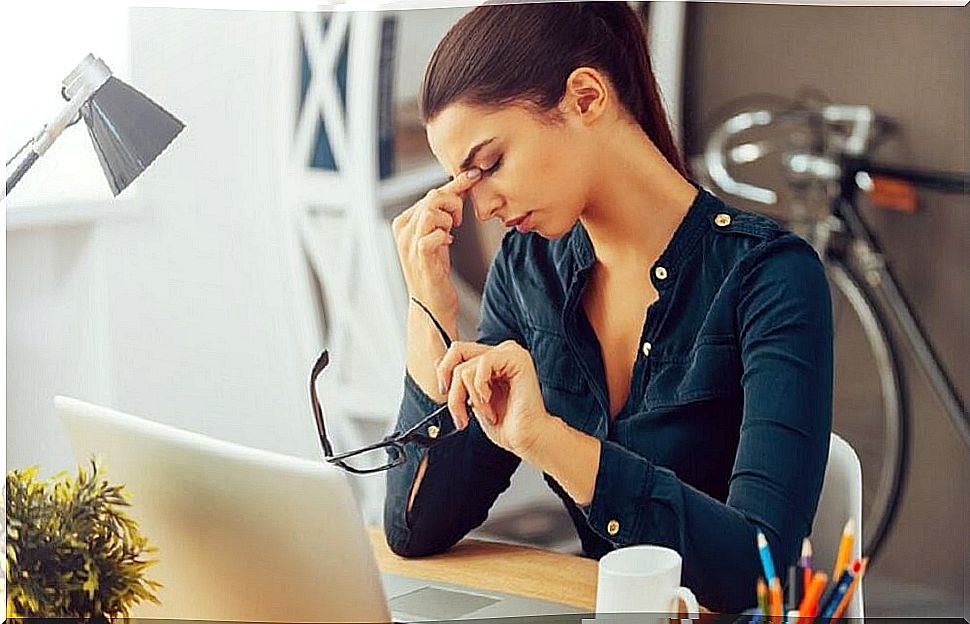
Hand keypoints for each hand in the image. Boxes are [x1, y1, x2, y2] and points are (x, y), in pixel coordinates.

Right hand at [391, 168, 481, 322]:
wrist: (431, 305)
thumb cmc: (436, 270)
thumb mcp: (438, 236)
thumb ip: (443, 214)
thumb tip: (461, 187)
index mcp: (404, 222)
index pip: (430, 193)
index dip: (454, 185)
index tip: (474, 175)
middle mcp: (403, 230)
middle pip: (433, 197)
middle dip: (454, 204)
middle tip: (459, 221)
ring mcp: (409, 243)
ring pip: (433, 211)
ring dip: (450, 219)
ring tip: (451, 233)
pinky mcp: (420, 256)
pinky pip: (435, 233)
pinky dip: (445, 235)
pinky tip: (447, 243)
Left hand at [435, 340, 549, 456]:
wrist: (526, 437)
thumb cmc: (506, 424)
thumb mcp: (472, 399)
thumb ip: (460, 380)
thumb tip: (438, 362)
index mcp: (492, 360)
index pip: (457, 351)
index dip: (444, 372)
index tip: (448, 395)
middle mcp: (501, 352)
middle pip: (456, 352)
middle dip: (453, 388)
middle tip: (460, 410)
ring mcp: (510, 353)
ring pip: (466, 367)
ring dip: (470, 398)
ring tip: (486, 413)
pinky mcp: (516, 358)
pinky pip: (482, 364)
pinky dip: (480, 389)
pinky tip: (491, 401)